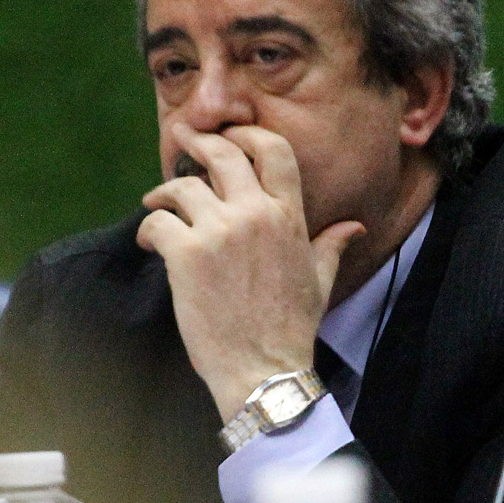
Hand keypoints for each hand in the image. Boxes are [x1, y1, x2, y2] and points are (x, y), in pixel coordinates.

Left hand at [137, 125, 363, 420]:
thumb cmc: (290, 329)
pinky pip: (158, 221)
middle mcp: (255, 214)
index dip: (246, 132)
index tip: (226, 134)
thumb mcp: (320, 281)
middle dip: (197, 141)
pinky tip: (151, 242)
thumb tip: (354, 227)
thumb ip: (331, 245)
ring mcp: (219, 232)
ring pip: (182, 186)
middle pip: (222, 153)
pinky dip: (149, 227)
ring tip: (155, 204)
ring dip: (164, 192)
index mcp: (289, 216)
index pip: (272, 149)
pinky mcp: (186, 255)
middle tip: (181, 139)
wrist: (263, 370)